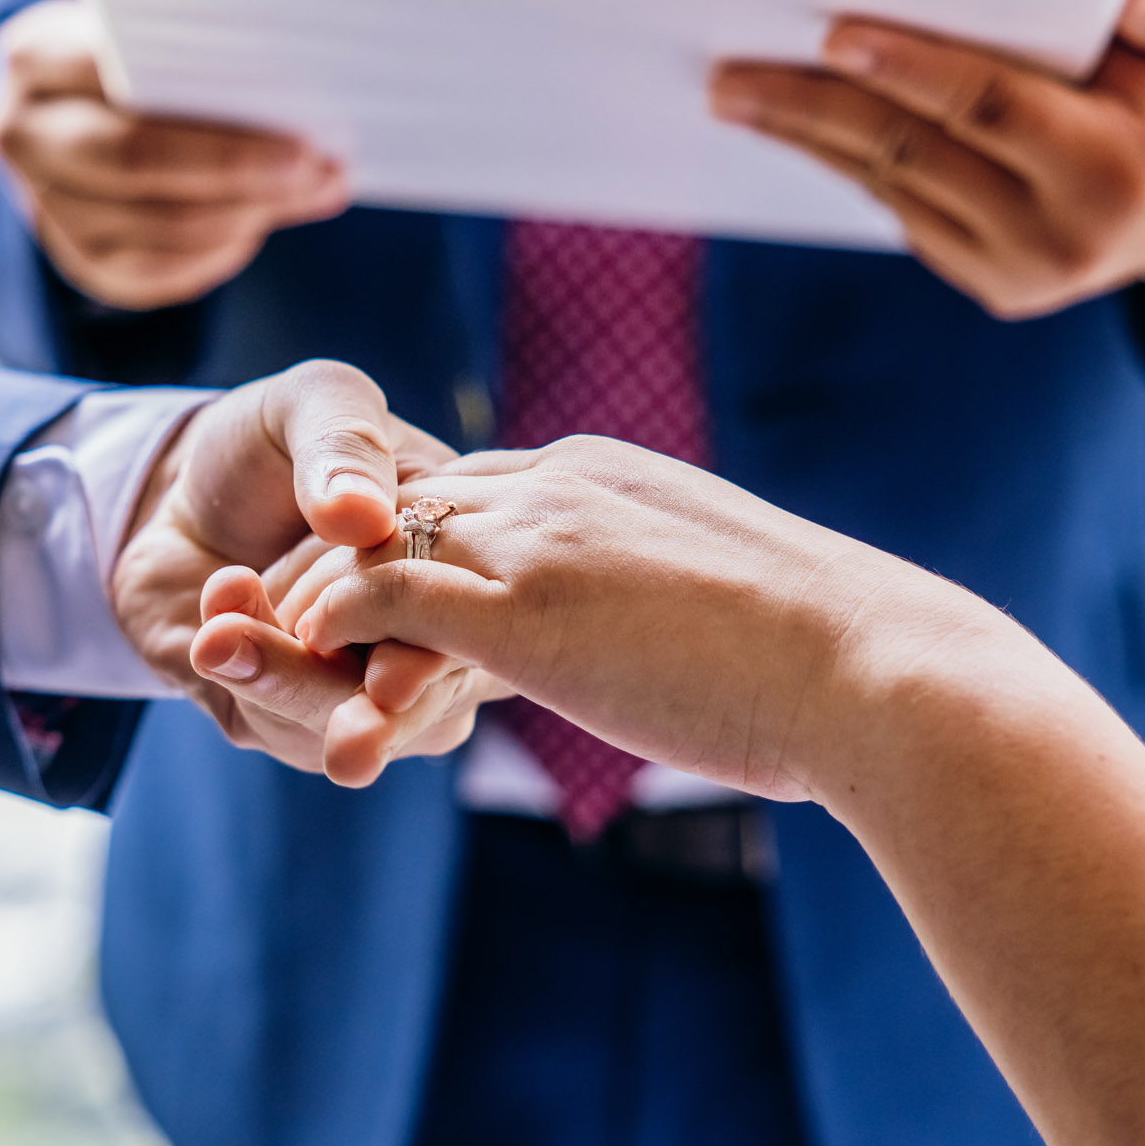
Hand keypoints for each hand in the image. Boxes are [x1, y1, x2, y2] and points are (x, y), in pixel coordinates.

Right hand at [0, 0, 350, 310]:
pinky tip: (263, 221)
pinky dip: (221, 249)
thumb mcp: (139, 27)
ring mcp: (46, 206)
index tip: (298, 127)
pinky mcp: (80, 259)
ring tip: (315, 191)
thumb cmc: (127, 57)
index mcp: (36, 56)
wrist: (62, 115)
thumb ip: (191, 44)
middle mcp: (23, 134)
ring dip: (247, 213)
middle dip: (237, 170)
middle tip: (317, 169)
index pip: (122, 83)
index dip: (208, 111)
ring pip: (158, 226)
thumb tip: (299, 83)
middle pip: (135, 161)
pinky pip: (161, 270)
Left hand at [109, 361, 488, 783]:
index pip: (476, 629)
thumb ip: (343, 443)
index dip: (436, 660)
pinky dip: (240, 670)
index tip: (390, 680)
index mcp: (464, 565)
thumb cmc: (268, 442)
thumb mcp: (313, 403)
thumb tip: (360, 516)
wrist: (171, 490)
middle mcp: (425, 639)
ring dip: (282, 680)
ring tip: (225, 613)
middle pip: (421, 708)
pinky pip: (274, 725)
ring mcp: (355, 686)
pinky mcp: (281, 714)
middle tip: (349, 748)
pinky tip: (220, 604)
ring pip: (342, 727)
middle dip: (373, 723)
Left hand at [253, 436, 990, 802]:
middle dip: (341, 557)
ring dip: (318, 594)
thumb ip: (676, 596)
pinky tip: (307, 659)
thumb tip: (707, 644)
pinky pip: (382, 596)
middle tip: (284, 615)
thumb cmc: (830, 659)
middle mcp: (560, 486)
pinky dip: (331, 622)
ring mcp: (538, 542)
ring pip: (377, 542)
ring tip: (272, 642)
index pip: (474, 488)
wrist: (873, 670)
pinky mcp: (522, 610)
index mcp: (606, 475)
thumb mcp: (729, 601)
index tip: (378, 596)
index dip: (416, 541)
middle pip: (406, 502)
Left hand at [708, 0, 1144, 319]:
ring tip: (736, 94)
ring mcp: (1019, 275)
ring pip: (893, 191)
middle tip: (730, 76)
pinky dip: (847, 163)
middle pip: (915, 158)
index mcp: (1116, 172)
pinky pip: (903, 212)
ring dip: (811, 140)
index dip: (912, 69)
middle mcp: (1060, 240)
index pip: (990, 111)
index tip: (835, 33)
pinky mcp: (991, 286)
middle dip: (818, 111)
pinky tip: (792, 124)